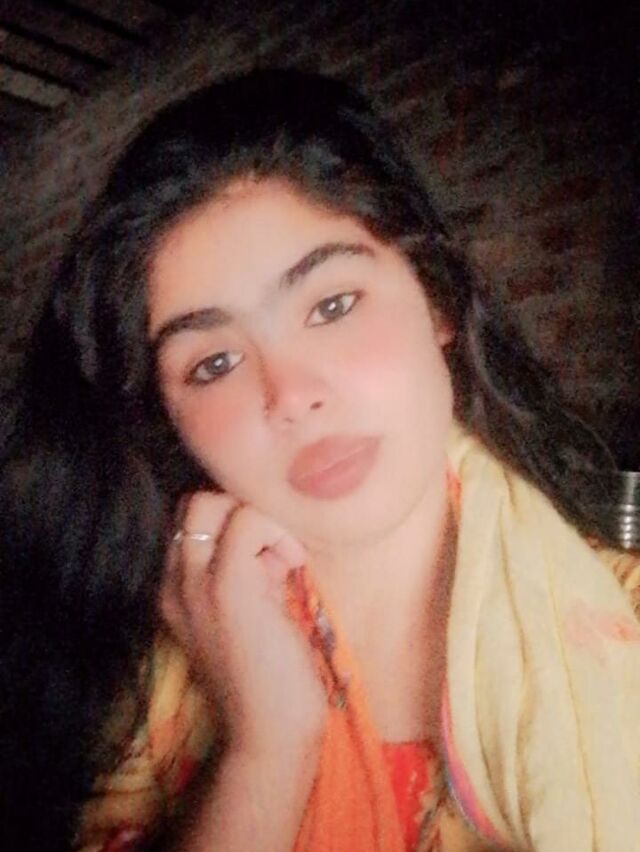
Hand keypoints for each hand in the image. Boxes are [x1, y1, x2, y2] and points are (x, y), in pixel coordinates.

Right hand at [161, 493, 327, 757]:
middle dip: (239, 513)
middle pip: (192, 504)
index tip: (263, 562)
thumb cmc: (267, 675)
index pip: (188, 523)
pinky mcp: (228, 587)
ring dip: (258, 522)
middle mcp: (172, 584)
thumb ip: (244, 572)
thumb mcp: (245, 612)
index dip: (229, 526)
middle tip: (271, 556)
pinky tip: (292, 567)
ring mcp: (195, 584)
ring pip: (210, 503)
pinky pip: (248, 520)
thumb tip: (265, 540)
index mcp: (172, 591)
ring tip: (281, 565)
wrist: (270, 732)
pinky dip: (277, 532)